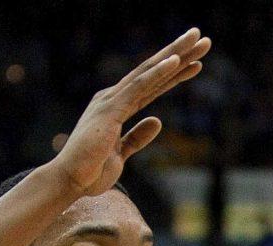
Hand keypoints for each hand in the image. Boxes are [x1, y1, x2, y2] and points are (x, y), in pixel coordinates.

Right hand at [47, 28, 211, 197]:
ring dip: (174, 54)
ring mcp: (112, 101)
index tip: (197, 62)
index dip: (175, 72)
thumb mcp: (122, 153)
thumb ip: (138, 137)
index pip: (153, 86)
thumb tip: (157, 121)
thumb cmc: (92, 169)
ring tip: (197, 38)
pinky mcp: (110, 110)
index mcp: (117, 106)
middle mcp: (114, 97)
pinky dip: (156, 73)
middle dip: (179, 53)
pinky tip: (174, 61)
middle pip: (153, 71)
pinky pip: (138, 88)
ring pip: (149, 72)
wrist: (70, 180)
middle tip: (202, 37)